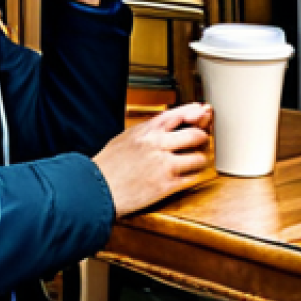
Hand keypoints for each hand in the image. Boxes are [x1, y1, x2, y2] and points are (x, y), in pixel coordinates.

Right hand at [93, 104, 212, 217]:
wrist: (96, 189)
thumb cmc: (107, 165)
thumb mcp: (126, 138)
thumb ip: (147, 131)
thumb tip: (163, 127)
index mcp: (147, 130)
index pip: (179, 114)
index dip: (195, 112)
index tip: (203, 112)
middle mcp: (158, 144)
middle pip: (195, 134)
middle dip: (202, 138)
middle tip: (201, 142)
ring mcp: (164, 164)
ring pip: (198, 157)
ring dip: (200, 160)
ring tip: (195, 162)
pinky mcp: (166, 185)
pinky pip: (192, 178)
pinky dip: (193, 176)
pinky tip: (188, 176)